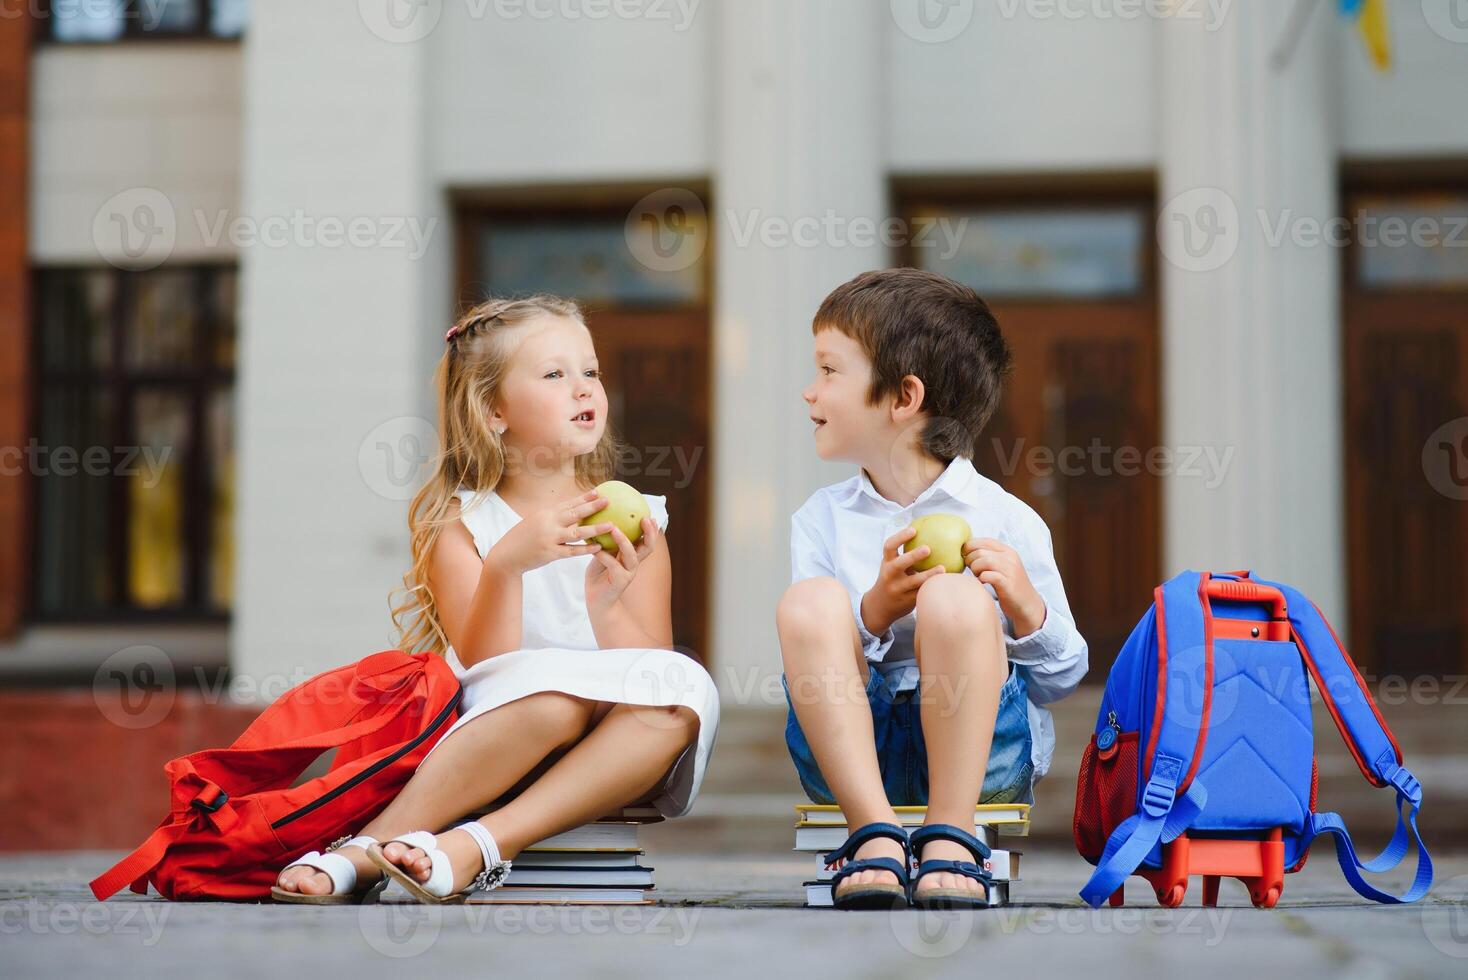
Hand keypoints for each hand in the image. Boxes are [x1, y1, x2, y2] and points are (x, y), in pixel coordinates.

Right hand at [487, 489, 612, 574]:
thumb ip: (552, 517)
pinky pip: (572, 550)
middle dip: (593, 506)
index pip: (568, 503)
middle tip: (608, 501)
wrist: (506, 556)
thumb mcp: (535, 522)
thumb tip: (570, 510)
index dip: (584, 498)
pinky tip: (598, 547)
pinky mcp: (550, 553)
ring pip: (577, 532)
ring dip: (595, 528)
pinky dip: (586, 548)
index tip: (598, 492)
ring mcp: (550, 538)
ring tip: (611, 525)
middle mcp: (548, 523)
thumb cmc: (523, 538)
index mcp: (545, 513)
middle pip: (575, 513)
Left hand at [584, 518, 658, 613]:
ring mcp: (628, 573)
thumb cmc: (599, 575)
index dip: (651, 529)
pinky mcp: (619, 581)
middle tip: (645, 519)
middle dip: (649, 533)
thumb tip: (600, 521)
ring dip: (624, 541)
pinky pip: (612, 565)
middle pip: (648, 547)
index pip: (646, 541)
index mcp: (632, 556)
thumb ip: (607, 542)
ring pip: (631, 556)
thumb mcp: (603, 554)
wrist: (597, 601)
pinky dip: (604, 555)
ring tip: (615, 529)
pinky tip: (596, 548)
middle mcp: (633, 564)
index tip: (649, 515)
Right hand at [859, 526, 947, 636]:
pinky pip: (921, 592)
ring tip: (943, 568)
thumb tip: (929, 534)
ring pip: (913, 582)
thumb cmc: (892, 579)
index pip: (889, 546)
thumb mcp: (892, 566)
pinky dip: (933, 586)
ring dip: (928, 575)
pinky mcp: (906, 601)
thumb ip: (905, 555)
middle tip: (928, 548)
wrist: (879, 606)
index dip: (900, 537)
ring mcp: (897, 589)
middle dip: (913, 556)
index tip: (913, 530)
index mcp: (887, 562)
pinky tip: (946, 581)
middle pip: (899, 564)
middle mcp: (889, 575)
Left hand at [963, 537, 1045, 635]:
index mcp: (1007, 551)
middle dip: (970, 560)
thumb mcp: (1002, 566)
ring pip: (983, 561)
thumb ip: (989, 556)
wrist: (1027, 604)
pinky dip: (981, 578)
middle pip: (980, 551)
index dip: (970, 546)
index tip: (965, 556)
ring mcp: (1010, 570)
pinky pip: (987, 575)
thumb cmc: (1009, 585)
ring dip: (975, 569)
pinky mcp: (1007, 583)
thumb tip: (966, 551)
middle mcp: (1010, 558)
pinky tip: (982, 582)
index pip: (984, 541)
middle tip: (972, 570)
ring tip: (977, 576)